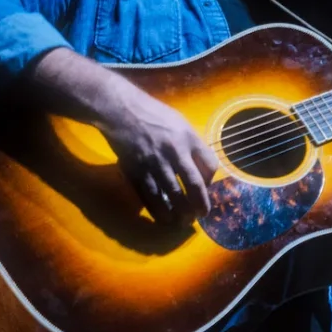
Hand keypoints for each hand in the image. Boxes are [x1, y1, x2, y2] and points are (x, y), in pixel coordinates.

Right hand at [101, 87, 220, 225]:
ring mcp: (155, 163)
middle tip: (201, 214)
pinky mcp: (137, 170)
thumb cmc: (152, 114)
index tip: (206, 187)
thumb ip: (190, 144)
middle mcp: (175, 151)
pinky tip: (165, 218)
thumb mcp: (179, 123)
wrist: (121, 110)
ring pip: (173, 194)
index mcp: (189, 138)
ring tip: (184, 221)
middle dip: (201, 204)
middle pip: (195, 185)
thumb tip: (200, 168)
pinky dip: (160, 210)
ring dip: (181, 211)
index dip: (211, 181)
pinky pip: (151, 195)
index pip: (210, 165)